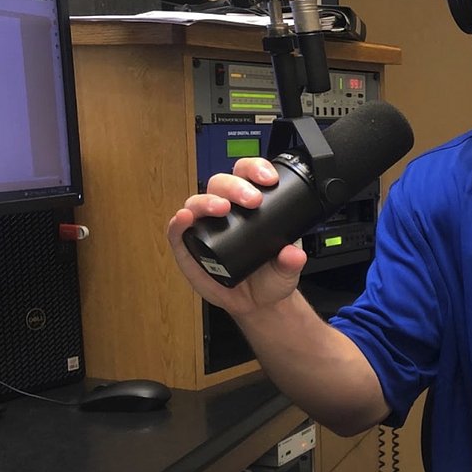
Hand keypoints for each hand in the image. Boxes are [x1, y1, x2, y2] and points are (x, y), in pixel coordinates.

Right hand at [166, 157, 307, 316]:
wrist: (256, 302)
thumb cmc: (270, 276)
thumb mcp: (287, 268)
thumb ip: (292, 261)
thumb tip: (293, 253)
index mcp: (250, 204)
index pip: (248, 175)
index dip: (256, 169)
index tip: (270, 179)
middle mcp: (225, 210)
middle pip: (221, 183)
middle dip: (236, 185)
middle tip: (252, 199)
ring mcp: (205, 227)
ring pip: (198, 202)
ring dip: (207, 200)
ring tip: (221, 208)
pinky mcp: (188, 247)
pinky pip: (177, 231)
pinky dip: (178, 223)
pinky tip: (184, 219)